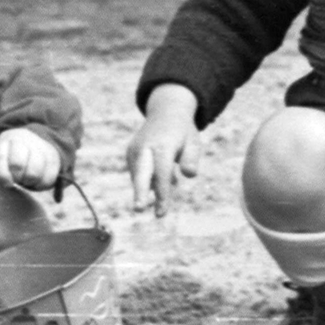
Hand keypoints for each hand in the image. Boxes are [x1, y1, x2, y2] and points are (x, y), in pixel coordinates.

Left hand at [0, 127, 61, 189]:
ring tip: (27, 180)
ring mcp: (40, 146)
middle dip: (16, 178)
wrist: (37, 141)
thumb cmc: (13, 156)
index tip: (7, 183)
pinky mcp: (54, 156)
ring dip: (29, 182)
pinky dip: (42, 184)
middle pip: (17, 164)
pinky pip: (48, 178)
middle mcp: (23, 139)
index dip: (1, 175)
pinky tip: (38, 181)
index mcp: (6, 140)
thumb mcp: (1, 161)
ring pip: (34, 173)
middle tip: (18, 180)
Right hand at [124, 84, 201, 217]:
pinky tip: (166, 176)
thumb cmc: (183, 132)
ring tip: (165, 194)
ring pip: (139, 178)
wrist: (166, 112)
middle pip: (141, 173)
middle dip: (139, 192)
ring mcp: (135, 150)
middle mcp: (144, 147)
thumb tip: (190, 174)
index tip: (161, 212)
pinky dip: (149, 182)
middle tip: (139, 210)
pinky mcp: (130, 154)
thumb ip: (191, 158)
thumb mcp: (193, 142)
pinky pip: (139, 175)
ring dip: (148, 192)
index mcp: (162, 144)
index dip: (162, 194)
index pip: (161, 173)